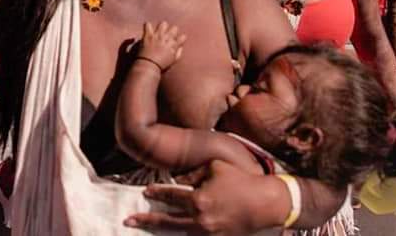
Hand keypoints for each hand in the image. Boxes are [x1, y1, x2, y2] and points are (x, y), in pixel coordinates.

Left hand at [125, 160, 279, 233]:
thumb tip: (180, 178)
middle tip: (128, 220)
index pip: (171, 196)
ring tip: (143, 231)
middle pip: (167, 221)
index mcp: (199, 199)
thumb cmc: (242, 181)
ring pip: (178, 233)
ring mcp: (208, 233)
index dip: (157, 193)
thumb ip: (195, 171)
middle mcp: (200, 219)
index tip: (146, 192)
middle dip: (145, 221)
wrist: (266, 204)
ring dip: (159, 232)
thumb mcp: (217, 167)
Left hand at [137, 21, 186, 71]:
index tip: (177, 42)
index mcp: (174, 45)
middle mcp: (167, 38)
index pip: (183, 37)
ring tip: (158, 32)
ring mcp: (157, 35)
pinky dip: (148, 27)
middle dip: (172, 31)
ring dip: (161, 27)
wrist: (149, 66)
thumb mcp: (173, 61)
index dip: (181, 39)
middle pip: (174, 28)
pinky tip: (148, 31)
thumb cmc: (161, 65)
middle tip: (167, 36)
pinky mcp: (148, 35)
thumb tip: (180, 47)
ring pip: (163, 24)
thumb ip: (179, 53)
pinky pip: (148, 25)